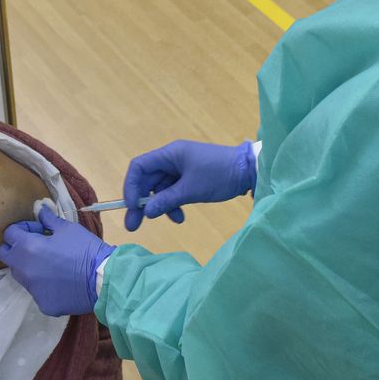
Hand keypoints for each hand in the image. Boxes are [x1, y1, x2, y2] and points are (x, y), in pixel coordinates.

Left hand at [0, 205, 113, 315]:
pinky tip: (61, 282)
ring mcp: (32, 289)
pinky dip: (44, 285)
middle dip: (17, 248)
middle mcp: (24, 270)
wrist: (103, 279)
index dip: (22, 229)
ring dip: (29, 267)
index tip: (39, 231)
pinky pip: (36, 292)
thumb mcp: (68, 229)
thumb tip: (39, 211)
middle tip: (37, 246)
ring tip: (51, 265)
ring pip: (21, 275)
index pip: (9, 234)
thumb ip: (48, 220)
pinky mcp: (42, 304)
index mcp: (27, 248)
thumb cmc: (85, 249)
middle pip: (7, 256)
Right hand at [122, 140, 256, 231]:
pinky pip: (173, 192)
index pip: (139, 167)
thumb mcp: (191, 189)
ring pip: (161, 189)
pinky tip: (180, 216)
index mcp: (169, 154)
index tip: (130, 206)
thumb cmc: (219, 174)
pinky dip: (174, 204)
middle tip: (134, 225)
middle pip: (147, 181)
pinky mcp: (190, 178)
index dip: (131, 186)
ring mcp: (181, 169)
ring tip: (172, 219)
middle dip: (142, 203)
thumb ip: (166, 200)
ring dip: (162, 205)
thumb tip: (146, 212)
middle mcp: (172, 159)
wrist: (248, 170)